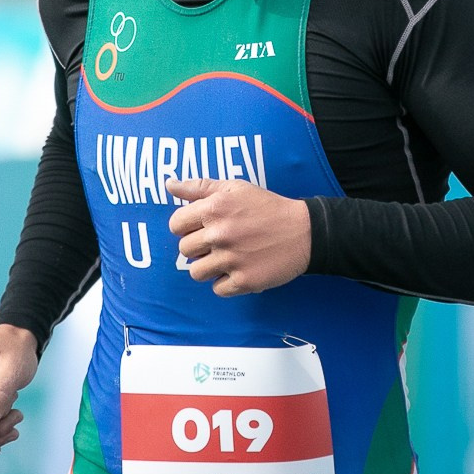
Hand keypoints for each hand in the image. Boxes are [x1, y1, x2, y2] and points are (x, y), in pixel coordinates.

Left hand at [166, 177, 309, 297]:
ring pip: (196, 272)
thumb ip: (199, 187)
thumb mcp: (235, 188)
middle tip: (217, 243)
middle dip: (197, 247)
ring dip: (208, 267)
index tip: (201, 227)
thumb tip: (169, 185)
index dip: (186, 226)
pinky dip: (226, 282)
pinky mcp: (244, 280)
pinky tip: (239, 269)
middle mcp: (220, 234)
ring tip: (226, 258)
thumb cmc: (267, 207)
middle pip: (185, 250)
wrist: (304, 232)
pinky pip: (218, 288)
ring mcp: (232, 259)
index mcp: (214, 208)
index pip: (175, 225)